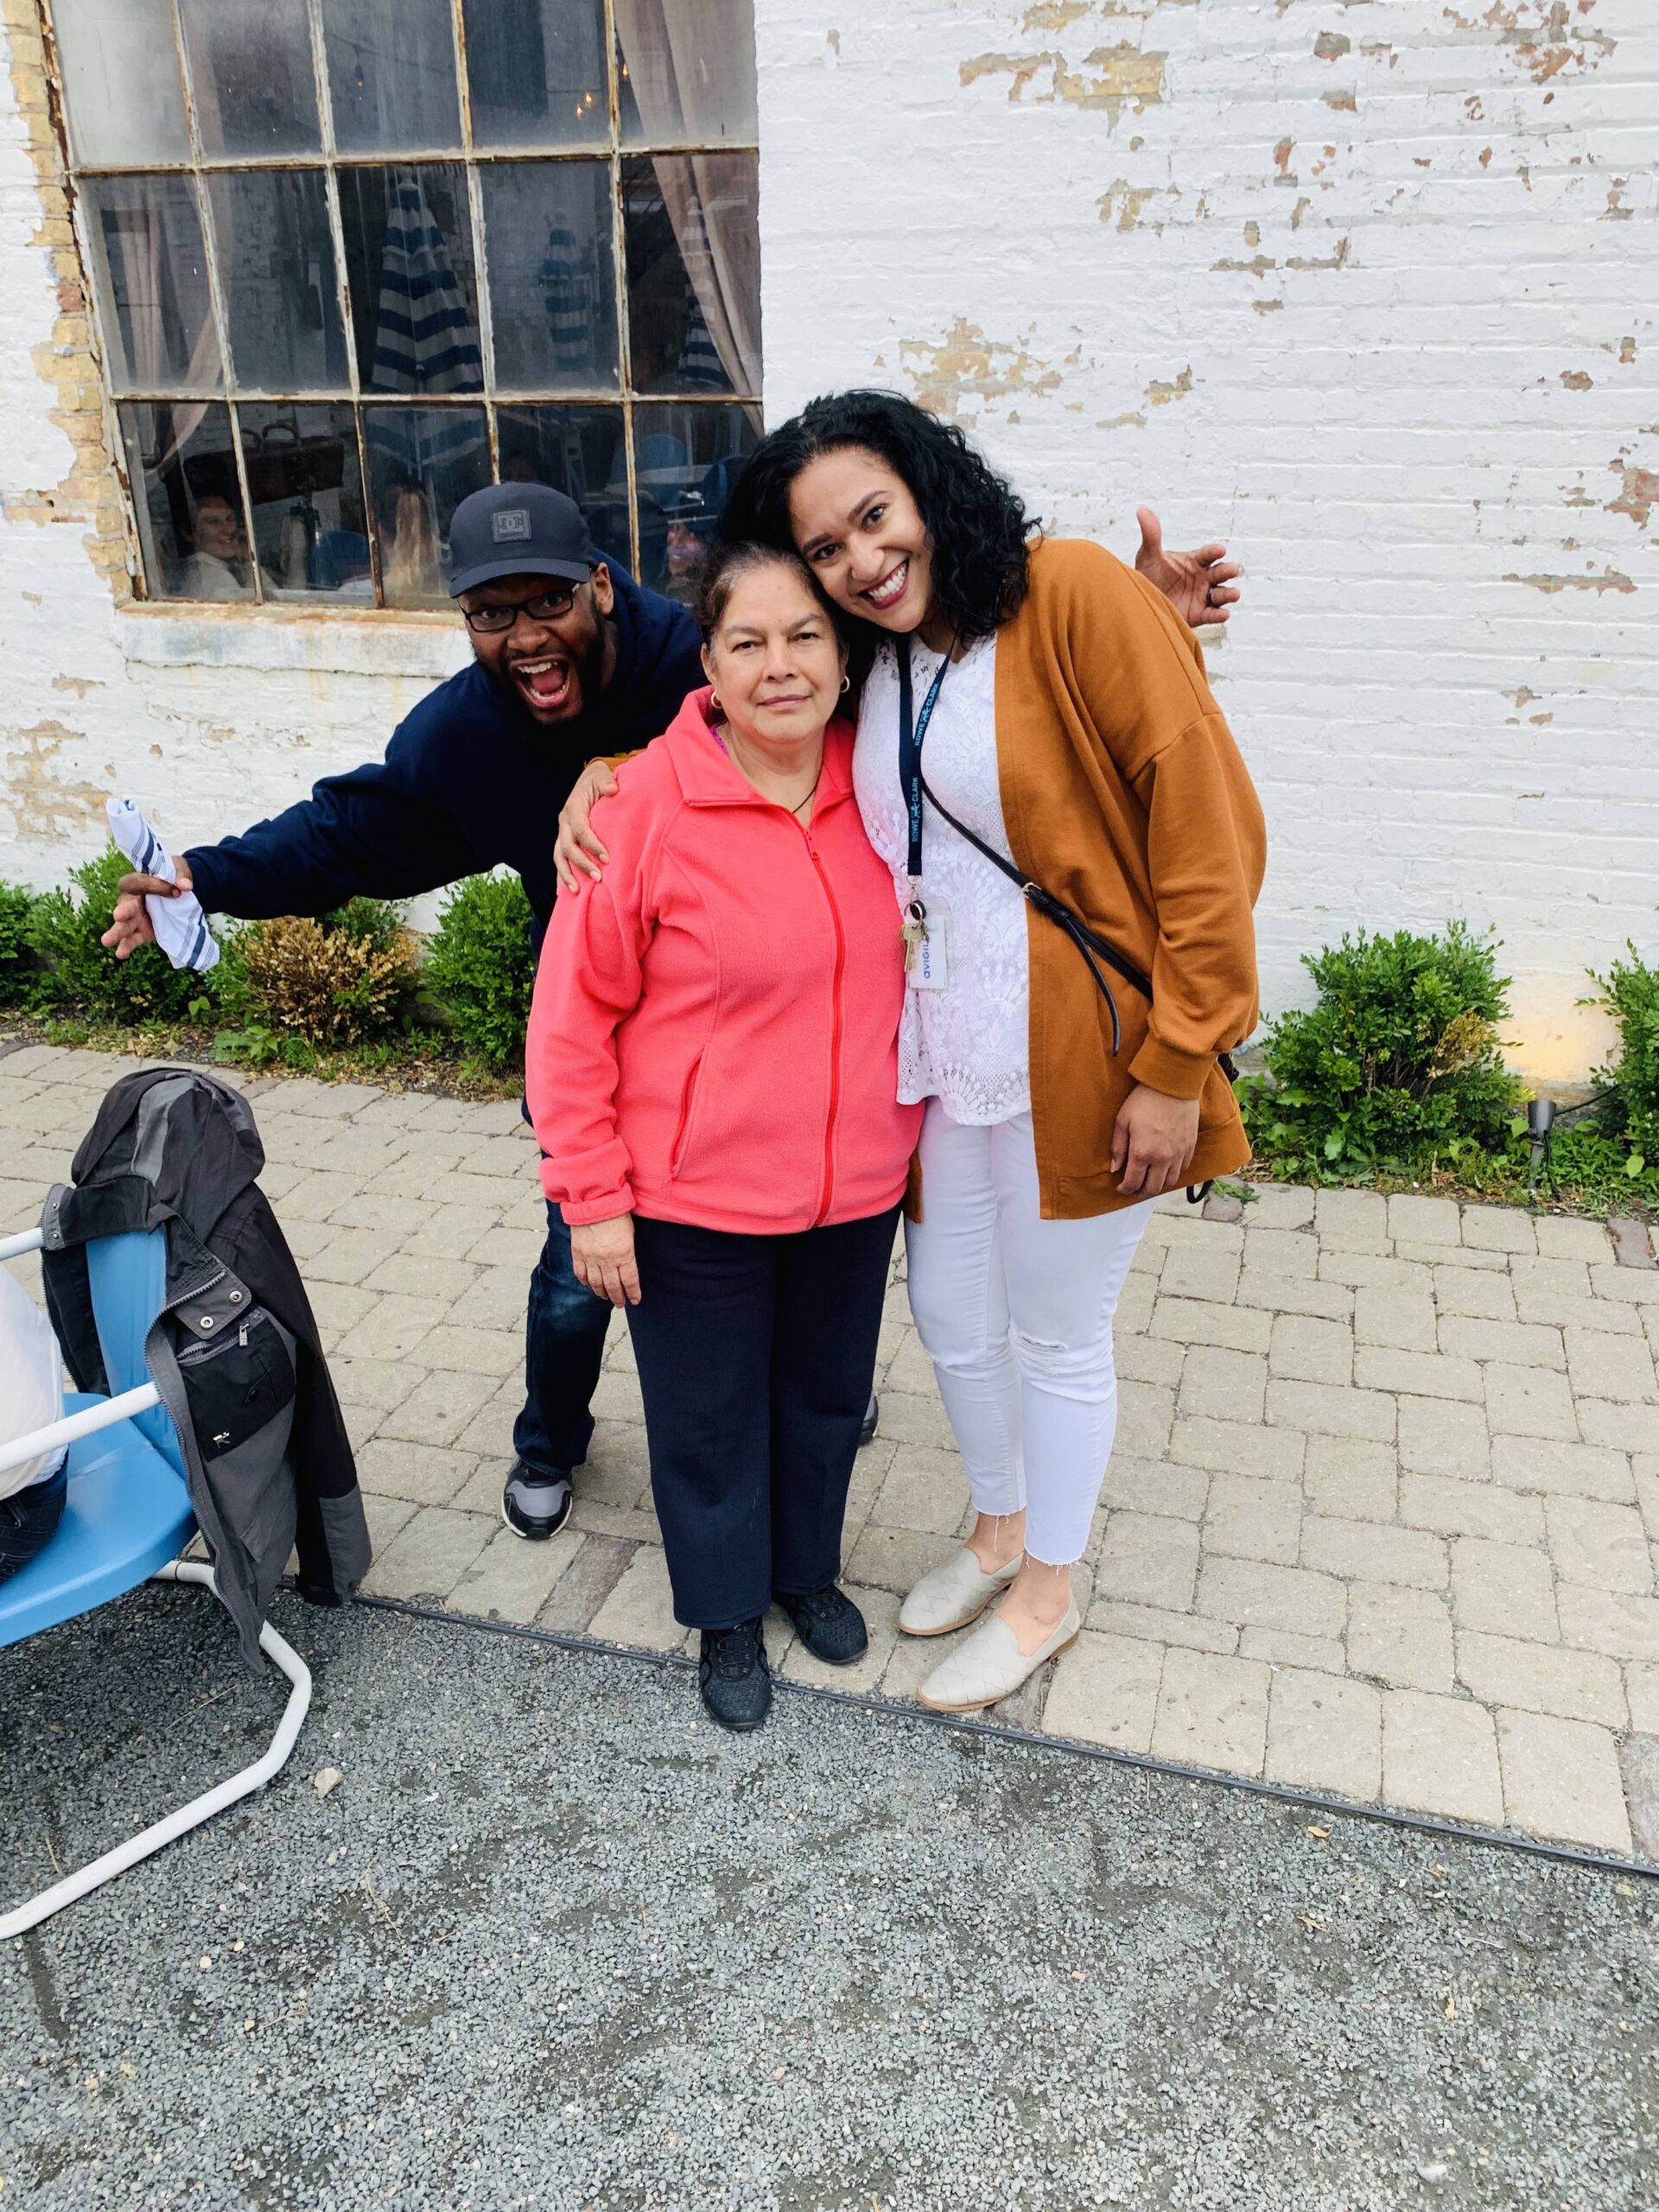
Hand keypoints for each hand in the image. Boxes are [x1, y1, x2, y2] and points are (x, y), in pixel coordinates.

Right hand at [101, 854, 190, 960]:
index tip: (174, 889)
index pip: (139, 882)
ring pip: (124, 925)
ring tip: (106, 941)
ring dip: (117, 933)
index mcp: (137, 881)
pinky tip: (120, 954)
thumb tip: (185, 886)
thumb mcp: (178, 870)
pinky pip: (132, 940)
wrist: (178, 891)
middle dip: (123, 911)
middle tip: (118, 915)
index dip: (154, 885)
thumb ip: (182, 875)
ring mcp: (135, 918)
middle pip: (125, 905)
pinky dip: (126, 947)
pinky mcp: (141, 931)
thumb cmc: (172, 877)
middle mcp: (131, 900)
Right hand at [554, 761, 618, 893]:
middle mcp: (564, 822)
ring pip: (559, 857)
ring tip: (576, 891)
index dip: (592, 845)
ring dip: (566, 875)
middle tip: (598, 878)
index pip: (581, 829)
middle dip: (582, 864)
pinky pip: (559, 861)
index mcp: (573, 808)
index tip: (607, 859)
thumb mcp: (603, 777)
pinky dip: (561, 876)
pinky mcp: (563, 841)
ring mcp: (562, 833)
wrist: (588, 781)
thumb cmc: (599, 781)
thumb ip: (607, 782)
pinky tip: (563, 893)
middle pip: (568, 847)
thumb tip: (612, 789)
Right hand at [569, 1212, 639, 1306]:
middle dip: (618, 1298)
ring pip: (596, 1283)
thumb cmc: (616, 1212)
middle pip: (613, 1286)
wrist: (593, 1200)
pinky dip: (585, 1282)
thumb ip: (629, 1251)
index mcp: (624, 1253)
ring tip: (606, 1297)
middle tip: (621, 1303)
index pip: (630, 1281)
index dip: (633, 1293)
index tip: (635, 1300)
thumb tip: (628, 1265)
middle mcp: (607, 1259)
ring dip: (601, 1293)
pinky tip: (589, 1285)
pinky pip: (580, 1274)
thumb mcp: (630, 1232)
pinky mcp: (577, 1253)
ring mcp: (590, 1257)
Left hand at [1111, 1083, 1201, 1197]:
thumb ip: (1117, 1148)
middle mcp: (1162, 1158)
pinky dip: (1172, 1173)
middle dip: (1140, 1192)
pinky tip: (1165, 1167)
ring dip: (1157, 1185)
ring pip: (1169, 1182)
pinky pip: (1183, 1169)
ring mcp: (1179, 1154)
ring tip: (1149, 1180)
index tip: (1120, 1188)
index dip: (1125, 1189)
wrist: (1173, 1085)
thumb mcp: (1122, 1121)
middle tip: (1134, 1188)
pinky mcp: (1190, 1147)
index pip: (1133, 1182)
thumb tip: (1114, 1169)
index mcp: (1142, 1152)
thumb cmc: (1144, 1100)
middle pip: (1152, 1188)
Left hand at [1134, 507, 1241, 628]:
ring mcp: (1203, 595)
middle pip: (1220, 572)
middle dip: (1228, 570)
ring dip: (1229, 593)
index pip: (1208, 554)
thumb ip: (1151, 535)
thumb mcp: (1148, 555)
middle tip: (1232, 569)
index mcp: (1195, 560)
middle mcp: (1203, 577)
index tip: (1219, 550)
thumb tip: (1142, 510)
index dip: (1214, 551)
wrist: (1141, 602)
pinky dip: (1220, 614)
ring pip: (1222, 594)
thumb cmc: (1148, 575)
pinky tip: (1224, 614)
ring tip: (1234, 593)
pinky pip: (1213, 614)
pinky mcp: (1200, 614)